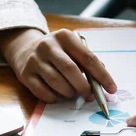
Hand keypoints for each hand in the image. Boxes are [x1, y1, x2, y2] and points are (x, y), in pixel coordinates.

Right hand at [0, 28, 116, 101]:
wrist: (24, 49)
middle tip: (89, 95)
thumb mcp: (71, 48)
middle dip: (84, 86)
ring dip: (69, 93)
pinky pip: (43, 92)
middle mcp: (48, 46)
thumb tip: (101, 82)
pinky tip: (58, 95)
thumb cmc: (56, 52)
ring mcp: (35, 60)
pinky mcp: (25, 74)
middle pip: (70, 70)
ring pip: (56, 82)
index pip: (88, 58)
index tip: (111, 88)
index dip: (102, 75)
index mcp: (65, 37)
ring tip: (73, 94)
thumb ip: (87, 62)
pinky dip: (54, 98)